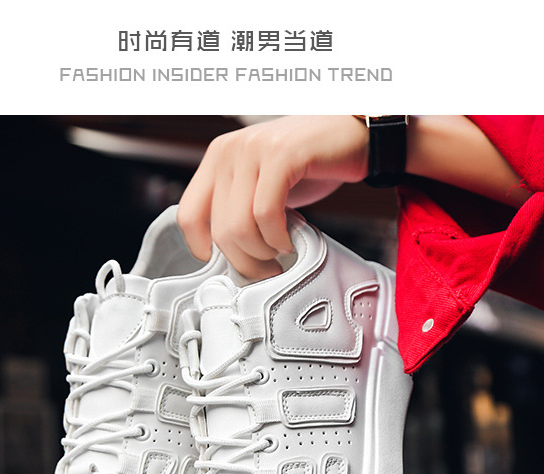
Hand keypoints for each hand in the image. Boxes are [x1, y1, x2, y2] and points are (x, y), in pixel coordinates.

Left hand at [177, 115, 368, 279]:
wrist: (355, 135)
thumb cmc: (310, 166)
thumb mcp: (262, 186)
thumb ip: (239, 209)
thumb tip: (226, 256)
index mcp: (218, 157)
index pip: (188, 215)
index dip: (204, 250)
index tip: (230, 264)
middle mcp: (230, 150)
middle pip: (219, 230)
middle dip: (245, 262)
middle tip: (267, 269)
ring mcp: (254, 149)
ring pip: (239, 226)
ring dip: (263, 253)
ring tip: (281, 252)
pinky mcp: (281, 155)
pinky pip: (266, 214)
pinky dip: (278, 238)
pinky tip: (291, 240)